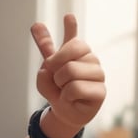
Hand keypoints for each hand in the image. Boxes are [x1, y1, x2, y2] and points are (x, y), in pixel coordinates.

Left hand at [31, 14, 105, 131]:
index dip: (59, 49)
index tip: (54, 54)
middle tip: (59, 82)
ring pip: (70, 71)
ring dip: (60, 84)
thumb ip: (44, 47)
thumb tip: (36, 24)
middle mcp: (91, 59)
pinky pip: (75, 88)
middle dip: (55, 69)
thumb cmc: (56, 90)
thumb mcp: (45, 69)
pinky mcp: (101, 91)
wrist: (63, 113)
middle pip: (69, 52)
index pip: (73, 40)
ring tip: (67, 91)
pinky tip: (73, 99)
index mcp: (80, 51)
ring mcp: (99, 74)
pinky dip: (67, 96)